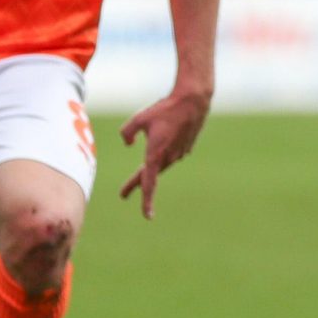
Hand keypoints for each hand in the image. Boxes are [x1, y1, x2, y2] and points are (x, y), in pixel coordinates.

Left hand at [117, 84, 211, 218]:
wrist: (193, 101)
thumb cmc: (165, 109)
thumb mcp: (139, 118)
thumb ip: (127, 132)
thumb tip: (128, 144)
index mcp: (156, 154)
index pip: (149, 183)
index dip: (146, 200)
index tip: (147, 216)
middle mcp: (169, 158)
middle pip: (150, 176)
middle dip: (137, 183)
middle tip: (123, 194)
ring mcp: (179, 153)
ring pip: (161, 163)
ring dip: (151, 164)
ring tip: (142, 161)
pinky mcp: (186, 147)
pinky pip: (170, 153)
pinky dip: (163, 151)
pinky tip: (164, 138)